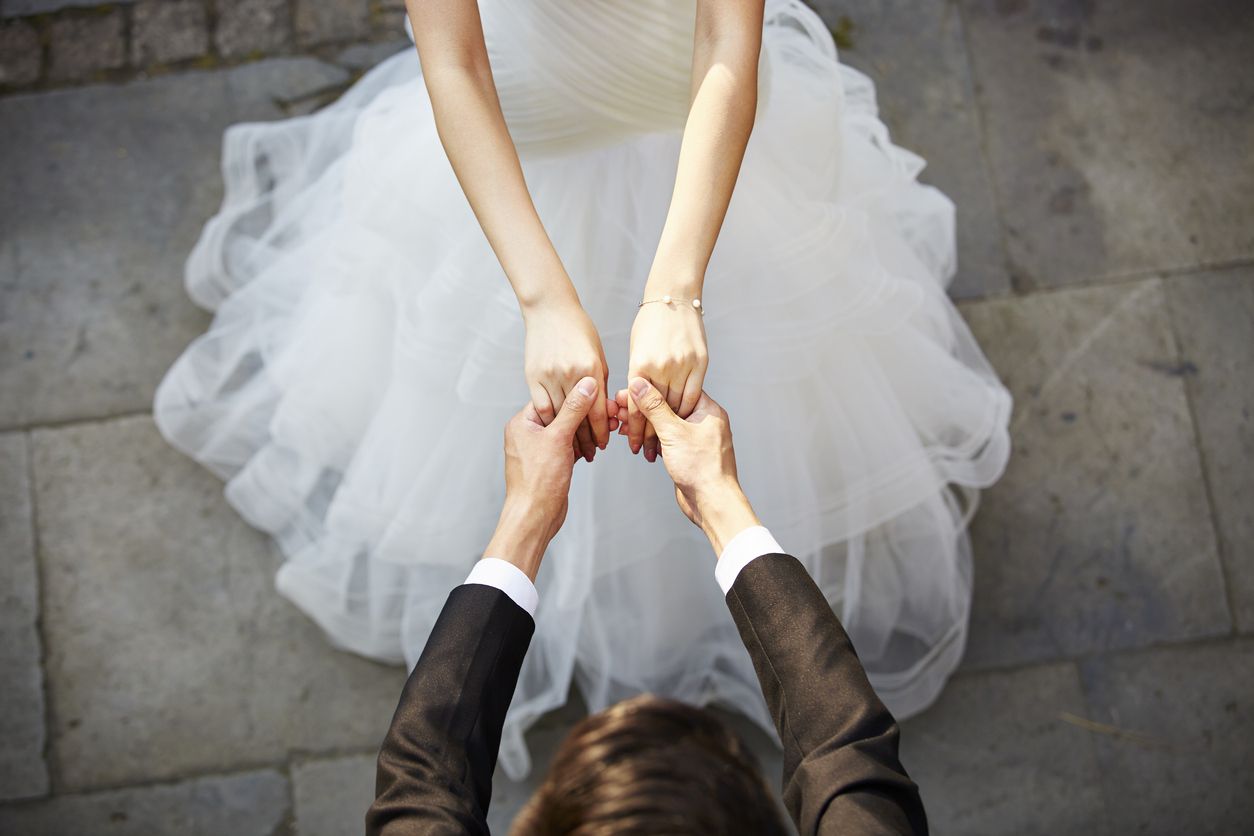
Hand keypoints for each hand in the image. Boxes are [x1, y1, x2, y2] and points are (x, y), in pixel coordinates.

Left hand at [486, 377, 617, 579]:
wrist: (535, 516)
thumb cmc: (538, 481)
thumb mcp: (559, 438)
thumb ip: (574, 409)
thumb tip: (587, 385)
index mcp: (522, 423)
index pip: (552, 398)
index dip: (575, 395)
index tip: (596, 392)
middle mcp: (527, 434)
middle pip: (560, 414)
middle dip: (583, 415)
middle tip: (605, 412)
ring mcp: (538, 450)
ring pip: (566, 432)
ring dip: (585, 432)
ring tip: (604, 430)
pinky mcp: (549, 464)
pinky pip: (567, 447)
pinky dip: (581, 446)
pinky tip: (595, 446)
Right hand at [523, 301, 610, 462]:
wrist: (550, 308)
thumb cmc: (578, 328)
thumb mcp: (598, 355)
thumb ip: (601, 383)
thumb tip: (605, 409)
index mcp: (591, 369)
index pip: (597, 411)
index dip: (601, 432)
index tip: (603, 444)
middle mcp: (571, 374)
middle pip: (578, 418)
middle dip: (585, 439)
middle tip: (590, 452)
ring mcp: (549, 376)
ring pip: (558, 416)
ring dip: (565, 434)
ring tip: (573, 446)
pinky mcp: (533, 376)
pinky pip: (541, 407)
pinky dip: (548, 421)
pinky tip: (553, 429)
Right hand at [617, 378, 758, 555]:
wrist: (712, 502)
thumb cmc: (702, 469)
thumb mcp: (673, 432)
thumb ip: (654, 407)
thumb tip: (639, 385)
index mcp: (708, 410)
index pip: (676, 389)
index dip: (651, 389)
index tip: (630, 389)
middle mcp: (704, 422)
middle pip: (669, 407)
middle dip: (643, 409)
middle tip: (620, 407)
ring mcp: (696, 439)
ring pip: (666, 425)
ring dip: (644, 425)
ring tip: (622, 424)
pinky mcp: (689, 454)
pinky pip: (667, 440)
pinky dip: (652, 439)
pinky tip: (636, 440)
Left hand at [626, 299, 707, 461]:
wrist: (675, 297)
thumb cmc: (650, 323)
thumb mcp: (635, 350)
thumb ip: (636, 377)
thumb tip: (632, 404)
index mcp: (639, 364)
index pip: (636, 407)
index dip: (635, 429)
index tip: (633, 445)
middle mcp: (661, 367)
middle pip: (657, 412)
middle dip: (652, 434)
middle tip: (648, 451)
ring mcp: (683, 364)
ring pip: (677, 406)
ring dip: (671, 426)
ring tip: (665, 442)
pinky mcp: (701, 362)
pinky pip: (694, 394)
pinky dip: (687, 410)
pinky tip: (682, 420)